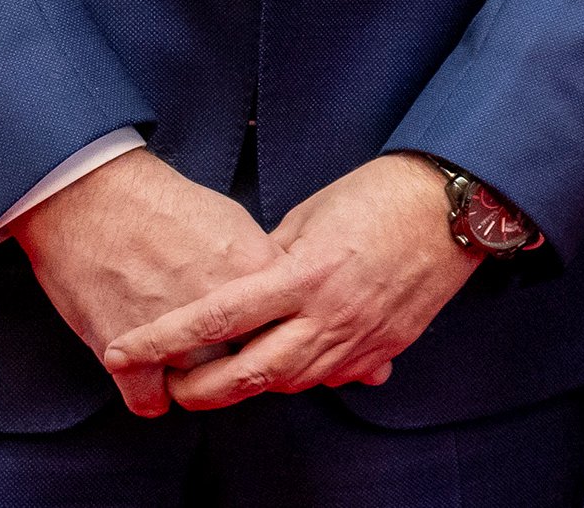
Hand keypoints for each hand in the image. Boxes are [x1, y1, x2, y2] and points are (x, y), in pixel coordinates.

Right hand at [13, 149, 280, 416]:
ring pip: (202, 385)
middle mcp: (222, 309)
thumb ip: (257, 265)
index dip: (272, 327)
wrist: (91, 200)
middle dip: (238, 359)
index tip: (260, 330)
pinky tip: (148, 382)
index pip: (285, 321)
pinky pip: (150, 402)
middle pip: (249, 356)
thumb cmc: (160, 205)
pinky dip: (148, 396)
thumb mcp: (231, 222)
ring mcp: (174, 338)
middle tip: (221, 355)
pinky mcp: (128, 357)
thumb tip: (278, 291)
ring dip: (194, 381)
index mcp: (255, 272)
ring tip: (183, 369)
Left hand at [103, 153, 487, 408]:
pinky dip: (303, 377)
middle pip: (247, 374)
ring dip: (249, 386)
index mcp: (304, 273)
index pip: (217, 317)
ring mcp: (361, 335)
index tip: (125, 351)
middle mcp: (329, 313)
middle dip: (199, 389)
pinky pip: (334, 378)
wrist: (458, 204)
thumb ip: (270, 258)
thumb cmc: (381, 194)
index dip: (163, 340)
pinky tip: (289, 365)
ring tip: (222, 378)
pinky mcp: (387, 345)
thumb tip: (243, 286)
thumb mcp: (310, 214)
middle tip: (172, 388)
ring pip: (289, 384)